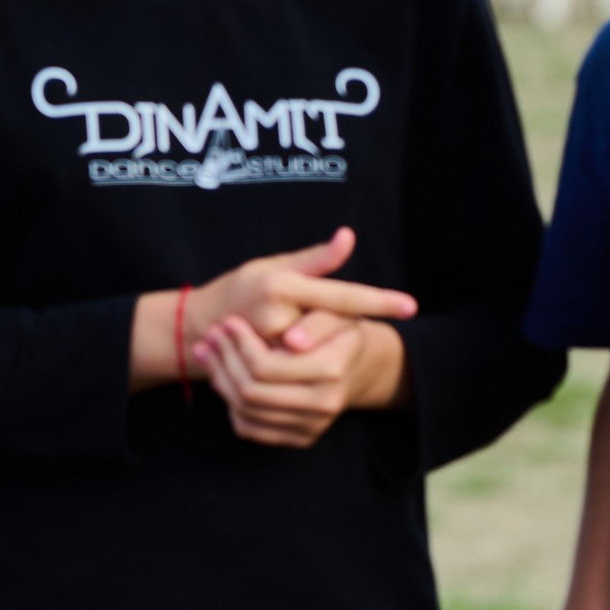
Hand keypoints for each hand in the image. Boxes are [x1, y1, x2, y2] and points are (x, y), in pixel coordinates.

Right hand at [180, 227, 416, 378]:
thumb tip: (349, 236)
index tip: (411, 306)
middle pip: (334, 327)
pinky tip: (302, 358)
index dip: (377, 301)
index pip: (340, 294)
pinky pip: (299, 372)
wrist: (198, 329)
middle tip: (341, 325)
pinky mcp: (262, 373)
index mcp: (281, 285)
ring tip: (308, 337)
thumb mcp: (275, 267)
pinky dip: (308, 365)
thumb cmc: (242, 290)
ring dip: (325, 346)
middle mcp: (276, 317)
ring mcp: (267, 348)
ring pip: (317, 353)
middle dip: (343, 327)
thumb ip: (315, 259)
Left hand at [196, 304, 405, 448]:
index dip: (239, 344)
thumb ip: (315, 321)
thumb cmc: (336, 331)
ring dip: (219, 379)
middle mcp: (324, 404)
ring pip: (245, 410)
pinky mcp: (300, 438)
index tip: (228, 322)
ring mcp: (312, 426)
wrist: (354, 365)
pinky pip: (249, 429)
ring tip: (208, 352)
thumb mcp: (333, 313)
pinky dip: (230, 403)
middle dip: (224, 360)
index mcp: (332, 369)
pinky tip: (223, 377)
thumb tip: (291, 341)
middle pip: (251, 391)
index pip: (266, 367)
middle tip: (212, 336)